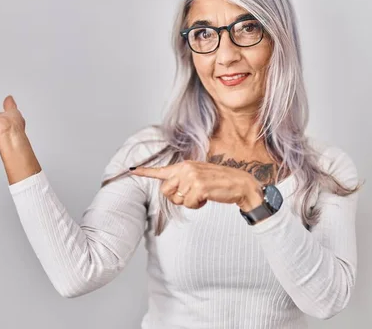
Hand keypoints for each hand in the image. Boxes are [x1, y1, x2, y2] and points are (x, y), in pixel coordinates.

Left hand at [129, 160, 263, 209]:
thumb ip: (184, 180)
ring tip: (203, 194)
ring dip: (190, 202)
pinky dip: (198, 205)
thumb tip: (170, 190)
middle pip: (166, 191)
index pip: (161, 170)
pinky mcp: (199, 187)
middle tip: (192, 195)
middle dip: (177, 198)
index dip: (145, 171)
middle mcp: (186, 169)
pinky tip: (208, 197)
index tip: (131, 170)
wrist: (240, 184)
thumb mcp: (200, 177)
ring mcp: (192, 177)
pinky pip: (189, 204)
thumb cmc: (219, 183)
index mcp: (185, 165)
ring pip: (178, 200)